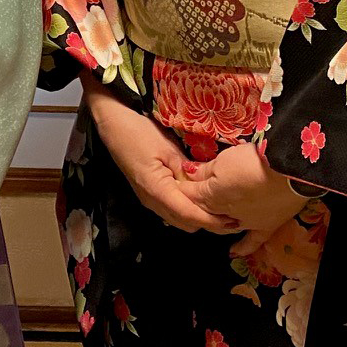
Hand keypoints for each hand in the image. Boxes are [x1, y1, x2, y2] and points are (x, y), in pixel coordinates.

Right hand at [84, 81, 237, 235]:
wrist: (112, 123)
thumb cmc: (138, 131)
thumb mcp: (168, 148)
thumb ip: (187, 172)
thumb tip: (208, 189)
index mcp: (156, 190)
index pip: (190, 215)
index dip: (213, 221)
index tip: (234, 220)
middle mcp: (151, 201)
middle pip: (185, 224)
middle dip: (209, 223)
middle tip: (232, 212)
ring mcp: (148, 199)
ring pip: (178, 219)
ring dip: (199, 217)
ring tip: (220, 206)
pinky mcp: (148, 193)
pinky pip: (172, 210)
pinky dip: (188, 210)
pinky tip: (200, 198)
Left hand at [180, 144, 309, 254]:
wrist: (287, 171)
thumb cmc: (252, 161)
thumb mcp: (223, 160)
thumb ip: (204, 170)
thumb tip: (187, 173)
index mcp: (210, 196)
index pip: (188, 194)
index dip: (181, 187)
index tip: (176, 181)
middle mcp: (223, 214)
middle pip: (203, 211)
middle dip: (194, 203)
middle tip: (190, 195)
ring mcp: (244, 222)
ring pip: (222, 225)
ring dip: (213, 221)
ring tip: (207, 215)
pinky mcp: (264, 227)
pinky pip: (251, 242)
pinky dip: (242, 248)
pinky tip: (233, 251)